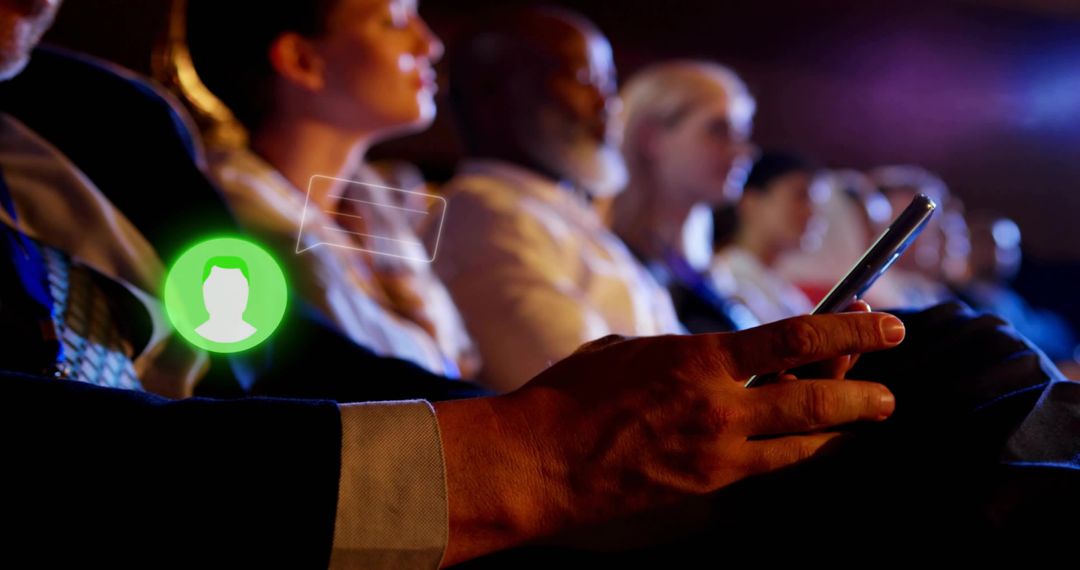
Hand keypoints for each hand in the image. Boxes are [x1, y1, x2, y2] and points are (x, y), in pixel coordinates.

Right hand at [435, 311, 904, 564]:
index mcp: (699, 357)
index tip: (886, 323)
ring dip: (842, 429)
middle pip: (815, 397)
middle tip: (889, 391)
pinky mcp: (706, 486)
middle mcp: (719, 405)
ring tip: (868, 417)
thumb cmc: (573, 394)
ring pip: (802, 442)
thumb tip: (712, 361)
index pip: (795, 338)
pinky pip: (768, 466)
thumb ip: (682, 354)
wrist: (540, 460)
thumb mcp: (630, 350)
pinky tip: (813, 444)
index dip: (849, 328)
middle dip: (862, 390)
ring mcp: (716, 452)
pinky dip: (797, 452)